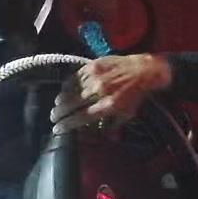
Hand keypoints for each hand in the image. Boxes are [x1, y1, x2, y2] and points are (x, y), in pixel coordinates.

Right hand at [50, 54, 171, 133]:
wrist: (144, 70)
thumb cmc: (136, 95)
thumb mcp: (126, 115)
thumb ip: (109, 125)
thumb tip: (92, 134)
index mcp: (108, 105)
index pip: (81, 117)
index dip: (66, 124)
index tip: (57, 129)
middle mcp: (99, 91)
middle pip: (71, 104)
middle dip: (59, 112)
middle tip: (53, 117)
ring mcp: (96, 76)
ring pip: (71, 89)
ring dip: (62, 99)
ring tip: (57, 105)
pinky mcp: (94, 65)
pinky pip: (76, 76)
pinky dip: (69, 84)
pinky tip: (65, 89)